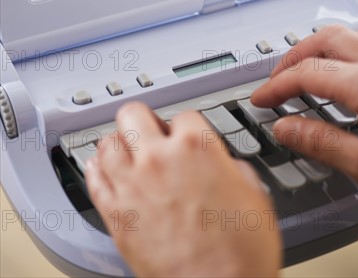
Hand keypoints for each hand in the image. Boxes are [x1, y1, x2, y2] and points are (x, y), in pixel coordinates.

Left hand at [85, 102, 280, 277]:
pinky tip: (99, 167)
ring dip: (117, 143)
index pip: (183, 115)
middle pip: (133, 114)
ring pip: (107, 144)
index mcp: (196, 148)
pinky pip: (93, 181)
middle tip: (149, 131)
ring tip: (125, 149)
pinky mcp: (115, 215)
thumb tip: (224, 167)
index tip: (186, 134)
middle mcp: (158, 159)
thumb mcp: (254, 197)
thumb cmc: (240, 253)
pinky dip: (95, 170)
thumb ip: (233, 170)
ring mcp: (132, 185)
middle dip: (143, 120)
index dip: (187, 125)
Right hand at [251, 25, 357, 184]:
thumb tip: (285, 130)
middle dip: (294, 55)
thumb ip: (323, 144)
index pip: (305, 73)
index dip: (276, 86)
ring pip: (349, 35)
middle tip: (277, 78)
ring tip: (307, 66)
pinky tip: (345, 69)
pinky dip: (347, 50)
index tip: (261, 99)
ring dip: (322, 47)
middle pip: (325, 39)